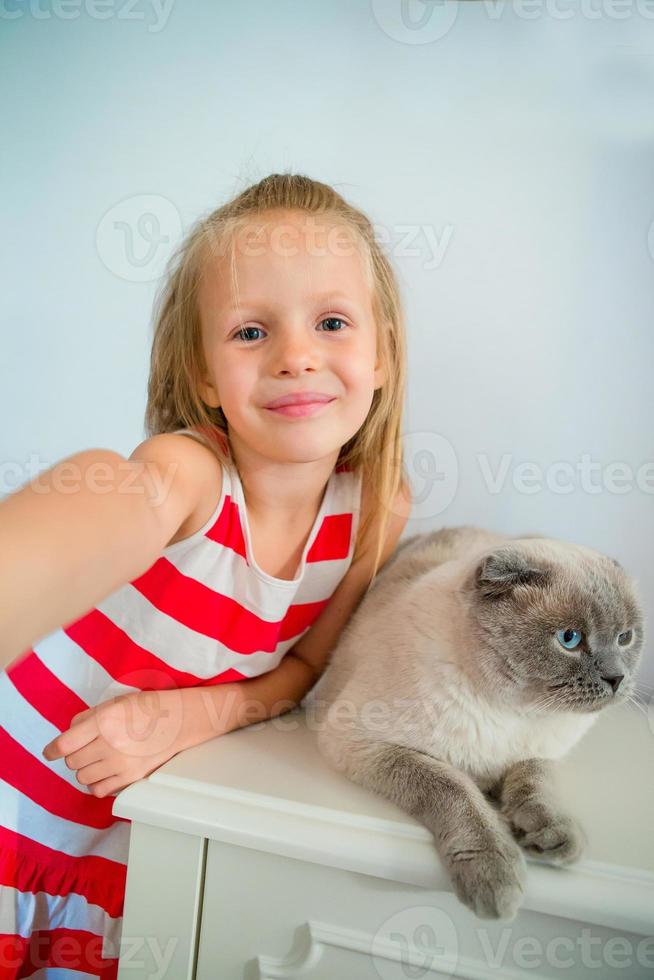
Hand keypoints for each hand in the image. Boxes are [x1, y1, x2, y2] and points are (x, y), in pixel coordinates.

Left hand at [42, 688, 190, 797]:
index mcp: (104, 721)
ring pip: (83, 778)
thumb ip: (87, 718)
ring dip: (86, 769)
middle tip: (87, 749)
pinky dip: (98, 783)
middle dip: (75, 755)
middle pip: (73, 762)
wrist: (179, 722)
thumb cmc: (148, 709)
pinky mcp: (130, 778)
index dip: (51, 750)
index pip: (65, 743)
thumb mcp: (114, 703)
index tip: (50, 752)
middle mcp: (110, 744)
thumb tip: (69, 735)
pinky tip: (106, 772)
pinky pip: (99, 790)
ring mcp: (121, 763)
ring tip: (99, 759)